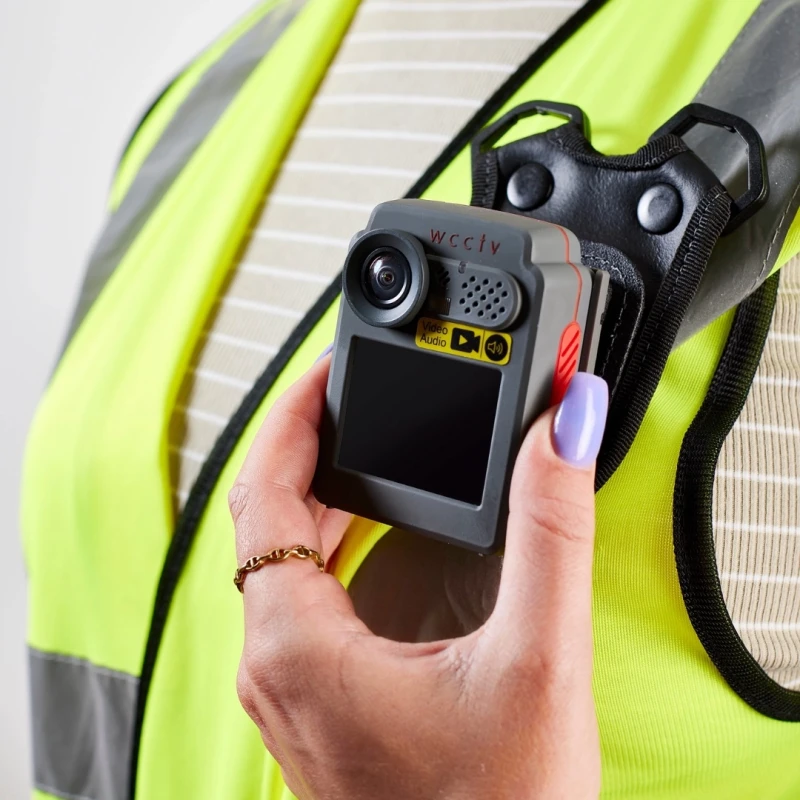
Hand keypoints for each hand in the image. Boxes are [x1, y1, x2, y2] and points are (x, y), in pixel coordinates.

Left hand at [231, 357, 607, 799]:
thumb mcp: (537, 661)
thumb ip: (550, 533)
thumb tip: (562, 434)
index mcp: (298, 646)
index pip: (263, 491)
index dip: (292, 417)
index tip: (326, 372)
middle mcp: (275, 668)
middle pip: (264, 520)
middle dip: (305, 446)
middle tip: (349, 397)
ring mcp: (290, 691)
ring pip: (278, 561)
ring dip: (315, 494)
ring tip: (360, 445)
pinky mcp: (316, 706)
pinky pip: (298, 599)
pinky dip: (326, 545)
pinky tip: (367, 533)